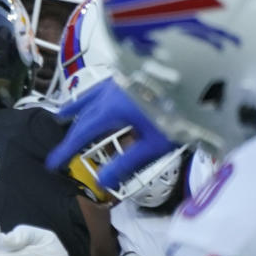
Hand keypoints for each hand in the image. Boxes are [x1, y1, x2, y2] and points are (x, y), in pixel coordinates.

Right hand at [46, 78, 177, 190]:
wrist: (203, 77)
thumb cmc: (179, 112)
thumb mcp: (154, 144)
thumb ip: (126, 163)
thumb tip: (101, 182)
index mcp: (111, 109)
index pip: (81, 134)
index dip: (66, 150)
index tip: (52, 164)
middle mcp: (109, 92)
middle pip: (83, 116)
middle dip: (71, 134)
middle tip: (62, 150)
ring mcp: (120, 80)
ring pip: (89, 97)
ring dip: (75, 109)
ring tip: (63, 116)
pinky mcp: (132, 73)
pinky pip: (102, 87)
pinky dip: (92, 96)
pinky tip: (96, 96)